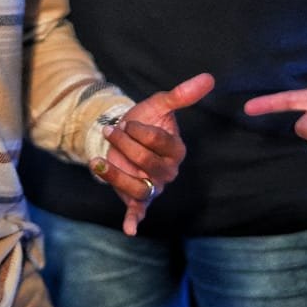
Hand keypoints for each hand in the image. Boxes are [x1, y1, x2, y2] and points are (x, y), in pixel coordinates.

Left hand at [91, 72, 213, 235]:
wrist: (124, 134)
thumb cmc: (145, 119)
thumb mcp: (160, 105)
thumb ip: (182, 95)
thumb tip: (208, 78)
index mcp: (176, 150)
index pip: (158, 142)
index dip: (139, 131)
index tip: (125, 122)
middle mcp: (168, 172)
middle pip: (145, 162)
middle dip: (124, 145)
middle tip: (111, 132)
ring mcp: (153, 187)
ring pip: (137, 187)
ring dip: (115, 175)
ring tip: (97, 162)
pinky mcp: (138, 198)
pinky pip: (139, 211)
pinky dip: (134, 220)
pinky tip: (129, 229)